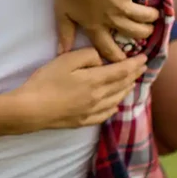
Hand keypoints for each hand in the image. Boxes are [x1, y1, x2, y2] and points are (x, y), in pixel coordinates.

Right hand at [17, 48, 146, 129]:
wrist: (32, 109)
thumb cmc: (46, 82)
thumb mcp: (65, 60)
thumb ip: (87, 55)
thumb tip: (101, 59)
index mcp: (96, 80)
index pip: (122, 71)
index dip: (134, 64)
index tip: (144, 58)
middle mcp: (99, 97)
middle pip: (122, 85)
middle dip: (134, 75)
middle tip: (142, 68)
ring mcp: (92, 111)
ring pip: (117, 100)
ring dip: (127, 89)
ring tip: (131, 83)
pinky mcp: (84, 121)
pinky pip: (106, 114)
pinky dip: (115, 106)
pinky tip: (115, 105)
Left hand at [56, 0, 159, 61]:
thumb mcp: (63, 13)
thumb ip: (65, 33)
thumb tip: (62, 53)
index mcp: (95, 26)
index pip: (108, 48)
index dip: (117, 58)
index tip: (125, 62)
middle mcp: (112, 19)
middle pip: (134, 33)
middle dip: (143, 34)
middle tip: (146, 31)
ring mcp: (123, 5)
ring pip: (145, 17)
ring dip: (151, 16)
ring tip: (153, 15)